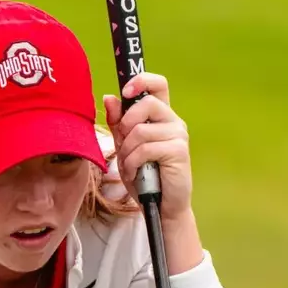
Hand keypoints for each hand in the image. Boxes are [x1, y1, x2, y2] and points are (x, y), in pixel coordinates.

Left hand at [103, 72, 192, 222]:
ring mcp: (178, 135)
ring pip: (140, 130)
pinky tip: (136, 173)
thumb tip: (109, 97)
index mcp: (161, 116)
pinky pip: (145, 149)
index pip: (158, 84)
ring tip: (130, 166)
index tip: (126, 91)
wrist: (160, 206)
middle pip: (146, 104)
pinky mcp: (178, 151)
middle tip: (124, 145)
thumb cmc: (144, 176)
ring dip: (127, 152)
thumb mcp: (125, 147)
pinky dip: (133, 163)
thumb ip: (118, 123)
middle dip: (126, 125)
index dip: (142, 80)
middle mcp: (173, 121)